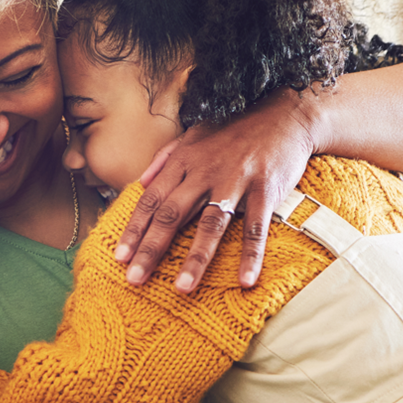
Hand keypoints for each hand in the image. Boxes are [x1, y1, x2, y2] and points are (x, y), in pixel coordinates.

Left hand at [116, 90, 316, 291]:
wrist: (283, 114)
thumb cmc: (235, 130)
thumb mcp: (194, 135)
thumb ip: (165, 158)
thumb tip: (140, 182)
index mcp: (184, 161)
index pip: (151, 200)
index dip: (134, 229)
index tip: (119, 257)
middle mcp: (204, 171)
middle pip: (171, 215)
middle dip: (151, 248)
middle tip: (135, 279)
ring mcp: (235, 180)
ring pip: (210, 224)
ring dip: (196, 258)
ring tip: (183, 287)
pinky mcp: (264, 189)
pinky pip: (255, 227)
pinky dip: (251, 254)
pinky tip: (246, 280)